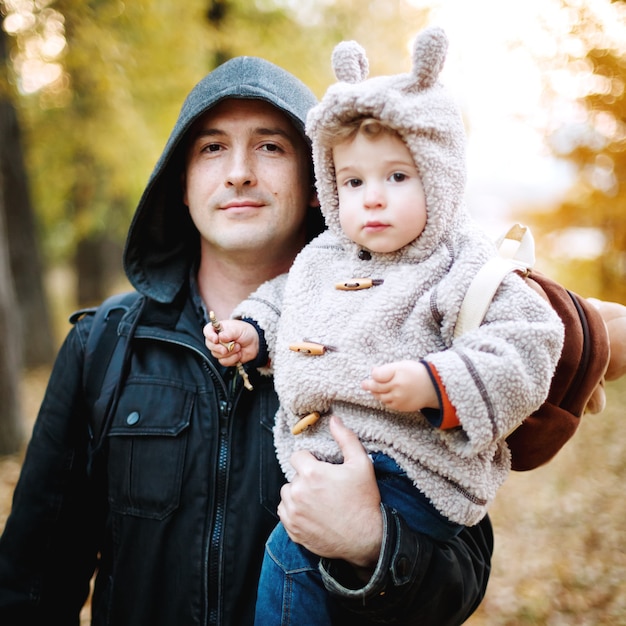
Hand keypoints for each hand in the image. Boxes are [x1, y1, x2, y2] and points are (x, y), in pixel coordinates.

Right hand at [203, 319, 258, 365]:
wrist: (255, 343)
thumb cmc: (245, 332)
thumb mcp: (238, 329)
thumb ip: (229, 333)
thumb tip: (220, 337)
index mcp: (218, 329)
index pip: (207, 330)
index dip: (209, 335)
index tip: (216, 339)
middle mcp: (217, 339)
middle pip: (210, 345)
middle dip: (219, 348)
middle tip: (227, 348)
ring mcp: (220, 349)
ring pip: (217, 355)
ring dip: (229, 353)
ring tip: (238, 347)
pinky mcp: (225, 358)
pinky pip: (224, 362)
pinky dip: (232, 359)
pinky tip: (238, 354)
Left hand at [278, 416, 382, 569]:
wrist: (366, 538)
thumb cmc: (364, 500)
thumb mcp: (361, 464)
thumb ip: (346, 438)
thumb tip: (334, 420)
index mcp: (311, 473)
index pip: (298, 456)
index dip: (311, 461)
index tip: (322, 469)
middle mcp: (298, 492)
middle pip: (293, 476)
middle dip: (306, 478)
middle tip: (325, 488)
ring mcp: (293, 513)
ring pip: (287, 494)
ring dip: (298, 495)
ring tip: (318, 500)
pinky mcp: (293, 530)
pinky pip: (285, 513)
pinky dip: (294, 511)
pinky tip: (312, 513)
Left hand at [362, 360, 437, 411]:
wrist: (433, 388)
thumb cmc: (416, 373)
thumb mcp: (402, 365)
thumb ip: (387, 368)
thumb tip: (372, 371)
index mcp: (398, 373)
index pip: (377, 375)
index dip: (373, 374)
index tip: (372, 373)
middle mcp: (397, 386)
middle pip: (376, 387)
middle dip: (368, 385)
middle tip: (363, 384)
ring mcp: (398, 398)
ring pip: (380, 397)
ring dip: (375, 393)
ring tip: (374, 389)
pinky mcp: (400, 407)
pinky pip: (387, 404)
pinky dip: (384, 399)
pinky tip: (385, 395)